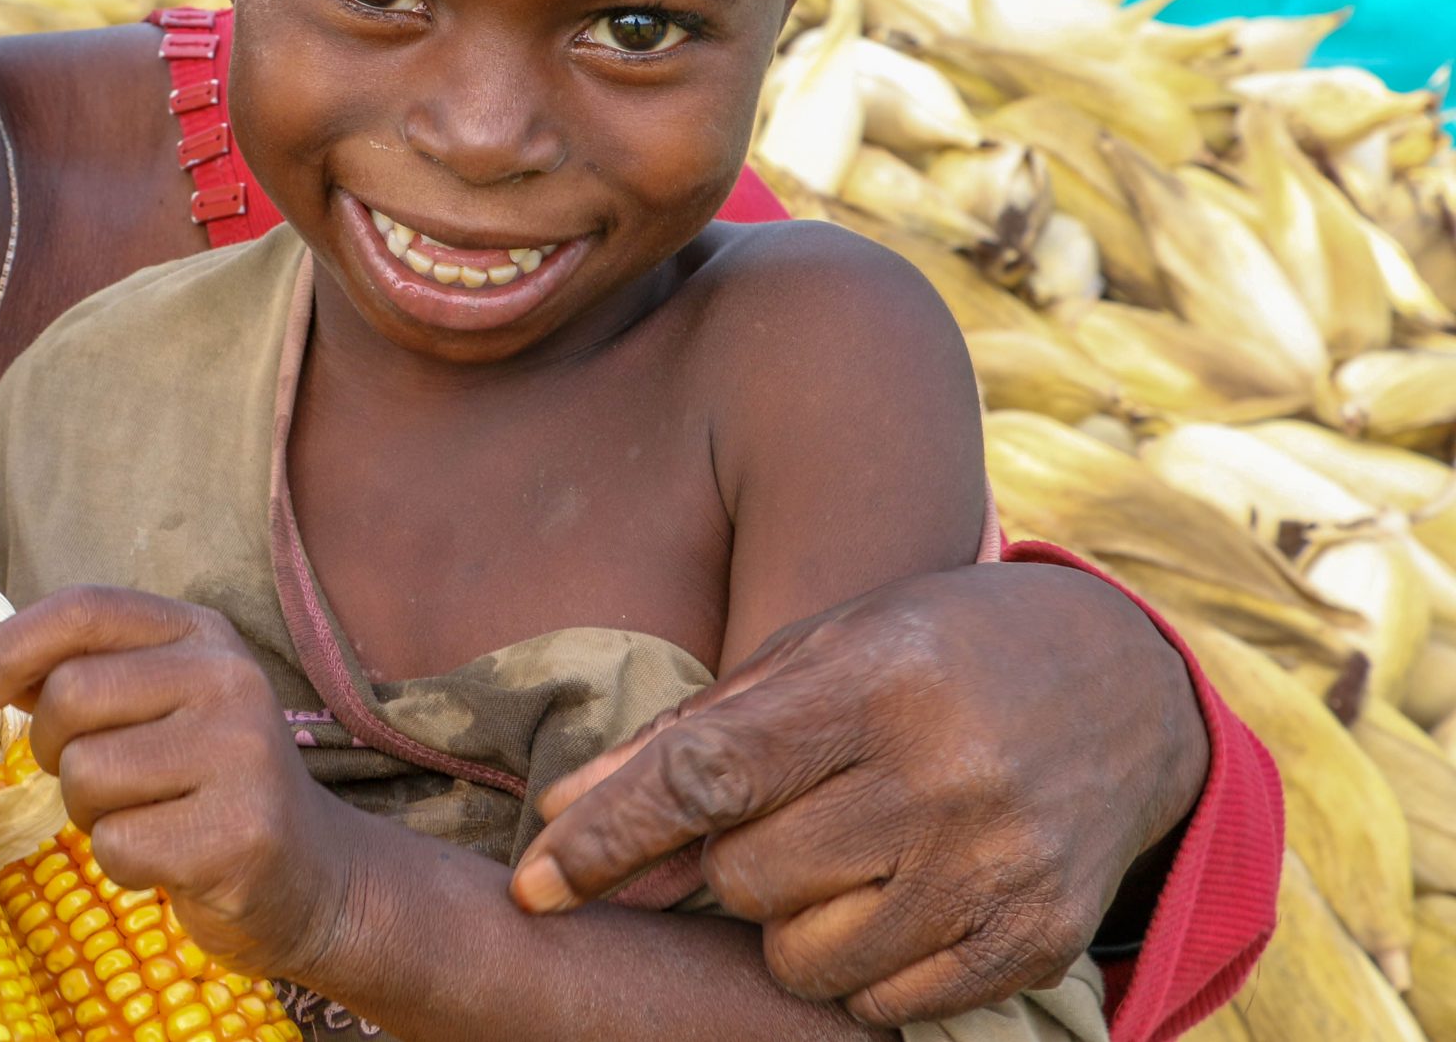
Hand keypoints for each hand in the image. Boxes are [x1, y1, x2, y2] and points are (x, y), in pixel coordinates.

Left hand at [0, 586, 349, 979]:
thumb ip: (74, 670)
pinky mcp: (239, 833)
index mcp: (201, 633)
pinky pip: (117, 845)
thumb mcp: (152, 705)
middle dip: (56, 749)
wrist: (312, 875)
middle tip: (98, 778)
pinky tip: (170, 858)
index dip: (9, 647)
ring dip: (91, 813)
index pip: (83, 609)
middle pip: (71, 697)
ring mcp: (241, 754)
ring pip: (86, 775)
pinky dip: (122, 863)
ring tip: (146, 816)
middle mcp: (228, 679)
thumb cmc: (206, 782)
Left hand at [512, 563, 1206, 1026]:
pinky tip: (896, 896)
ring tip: (842, 856)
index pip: (707, 774)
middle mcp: (943, 776)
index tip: (536, 884)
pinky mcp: (1040, 940)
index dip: (608, 834)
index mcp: (875, 681)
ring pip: (806, 959)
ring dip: (789, 926)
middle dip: (726, 864)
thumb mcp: (817, 652)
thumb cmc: (932, 654)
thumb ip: (691, 734)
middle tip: (779, 818)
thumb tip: (565, 818)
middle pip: (747, 877)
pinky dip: (862, 969)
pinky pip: (887, 1006)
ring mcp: (999, 867)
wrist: (1123, 684)